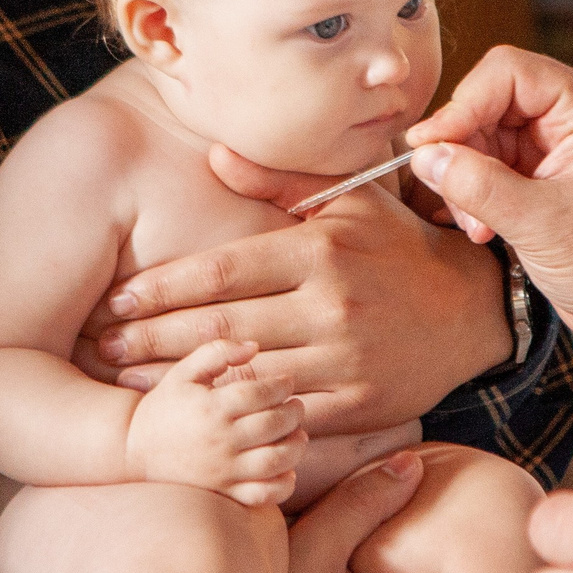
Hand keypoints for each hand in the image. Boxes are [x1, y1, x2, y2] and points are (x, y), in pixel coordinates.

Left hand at [96, 144, 511, 432]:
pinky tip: (199, 417)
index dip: (161, 288)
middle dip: (152, 338)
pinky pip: (285, 414)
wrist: (472, 308)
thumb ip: (278, 179)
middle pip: (221, 327)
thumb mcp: (347, 199)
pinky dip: (238, 416)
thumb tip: (214, 155)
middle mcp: (330, 305)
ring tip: (127, 384)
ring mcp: (345, 359)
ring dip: (180, 384)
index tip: (116, 298)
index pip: (222, 271)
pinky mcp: (359, 404)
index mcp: (319, 250)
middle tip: (100, 344)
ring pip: (245, 376)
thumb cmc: (396, 245)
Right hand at [123, 338, 308, 506]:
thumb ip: (217, 352)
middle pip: (274, 424)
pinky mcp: (225, 492)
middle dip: (293, 413)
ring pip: (276, 461)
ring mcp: (223, 470)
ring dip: (295, 446)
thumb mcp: (183, 372)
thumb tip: (254, 347)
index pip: (260, 394)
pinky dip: (283, 484)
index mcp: (211, 408)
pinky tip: (286, 469)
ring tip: (296, 435)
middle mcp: (220, 440)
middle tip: (294, 407)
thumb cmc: (164, 406)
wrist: (133, 449)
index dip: (281, 386)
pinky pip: (264, 495)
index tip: (286, 383)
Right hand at [407, 46, 572, 354]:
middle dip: (464, 150)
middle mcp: (571, 117)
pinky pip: (489, 166)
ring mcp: (554, 145)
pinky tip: (482, 228)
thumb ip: (478, 186)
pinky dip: (475, 194)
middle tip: (454, 195)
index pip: (507, 72)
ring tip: (478, 225)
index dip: (463, 103)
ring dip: (467, 179)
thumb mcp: (542, 223)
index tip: (431, 144)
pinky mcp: (540, 175)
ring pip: (483, 136)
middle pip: (489, 102)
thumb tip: (426, 157)